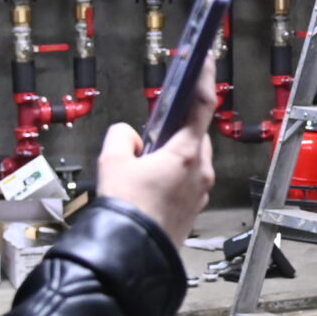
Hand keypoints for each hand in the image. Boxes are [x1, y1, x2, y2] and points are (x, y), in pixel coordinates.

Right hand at [97, 56, 215, 246]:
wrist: (133, 256)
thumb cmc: (128, 213)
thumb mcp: (112, 162)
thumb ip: (121, 137)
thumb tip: (128, 136)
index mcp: (186, 154)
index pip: (201, 105)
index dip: (203, 78)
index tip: (204, 59)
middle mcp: (200, 171)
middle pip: (193, 135)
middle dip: (174, 131)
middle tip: (151, 134)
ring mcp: (199, 192)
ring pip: (190, 160)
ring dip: (171, 156)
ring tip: (141, 167)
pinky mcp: (193, 208)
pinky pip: (185, 181)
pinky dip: (170, 176)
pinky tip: (147, 185)